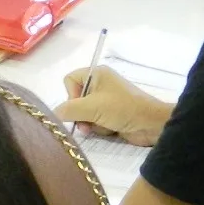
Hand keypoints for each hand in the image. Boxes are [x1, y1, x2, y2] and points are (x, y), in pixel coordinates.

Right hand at [57, 66, 171, 146]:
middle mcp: (100, 84)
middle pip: (75, 99)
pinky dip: (99, 127)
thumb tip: (52, 115)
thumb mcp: (92, 107)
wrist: (151, 124)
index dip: (70, 94)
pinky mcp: (111, 115)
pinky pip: (94, 121)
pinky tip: (109, 130)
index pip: (69, 80)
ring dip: (89, 123)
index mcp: (97, 74)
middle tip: (87, 123)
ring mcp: (106, 101)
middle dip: (80, 114)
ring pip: (83, 113)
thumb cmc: (122, 108)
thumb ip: (68, 109)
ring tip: (100, 128)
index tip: (80, 106)